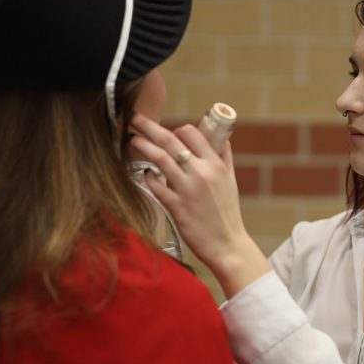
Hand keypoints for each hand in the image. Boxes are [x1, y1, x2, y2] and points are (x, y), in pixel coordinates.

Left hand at [129, 114, 270, 297]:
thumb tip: (223, 139)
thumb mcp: (231, 181)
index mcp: (215, 164)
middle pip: (170, 140)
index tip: (166, 130)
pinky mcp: (176, 207)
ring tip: (131, 139)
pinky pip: (156, 186)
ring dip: (142, 145)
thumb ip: (225, 158)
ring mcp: (187, 189)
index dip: (176, 128)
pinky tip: (144, 174)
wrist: (227, 244)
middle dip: (149, 126)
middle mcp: (201, 173)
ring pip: (160, 159)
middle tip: (135, 118)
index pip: (192, 133)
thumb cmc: (228, 213)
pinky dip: (147, 176)